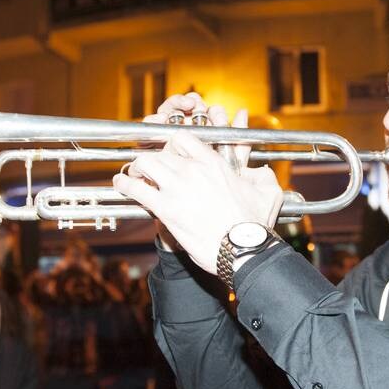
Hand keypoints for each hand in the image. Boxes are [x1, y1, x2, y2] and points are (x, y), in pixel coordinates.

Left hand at [132, 94, 261, 254]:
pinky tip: (120, 184)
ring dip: (136, 167)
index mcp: (214, 163)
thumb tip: (258, 171)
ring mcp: (178, 187)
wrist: (242, 250)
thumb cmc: (255, 225)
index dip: (172, 143)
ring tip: (133, 174)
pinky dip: (125, 184)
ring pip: (145, 163)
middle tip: (148, 167)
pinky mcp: (166, 208)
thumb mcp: (268, 192)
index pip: (183, 138)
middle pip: (161, 150)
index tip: (169, 151)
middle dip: (153, 157)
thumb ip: (262, 176)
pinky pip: (136, 188)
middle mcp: (194, 170)